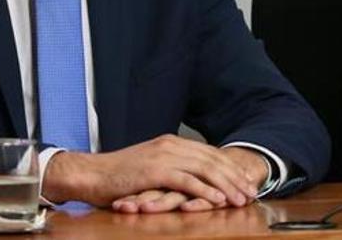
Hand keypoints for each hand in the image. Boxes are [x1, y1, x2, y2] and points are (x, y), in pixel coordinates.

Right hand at [109, 147, 269, 213]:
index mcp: (171, 143)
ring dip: (226, 185)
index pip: (209, 153)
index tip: (245, 181)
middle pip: (212, 160)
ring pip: (205, 169)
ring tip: (241, 198)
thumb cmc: (117, 176)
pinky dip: (205, 190)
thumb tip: (191, 179)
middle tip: (251, 191)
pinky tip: (218, 200)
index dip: (230, 168)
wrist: (90, 173)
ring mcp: (163, 157)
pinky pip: (187, 181)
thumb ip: (170, 168)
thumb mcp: (149, 167)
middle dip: (235, 177)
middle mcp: (171, 145)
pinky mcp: (155, 171)